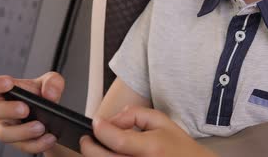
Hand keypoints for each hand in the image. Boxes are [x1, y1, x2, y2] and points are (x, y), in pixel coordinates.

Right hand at [0, 72, 64, 153]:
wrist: (54, 117)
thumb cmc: (43, 96)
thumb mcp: (51, 83)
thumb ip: (52, 82)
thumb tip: (50, 94)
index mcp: (4, 92)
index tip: (8, 83)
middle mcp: (1, 111)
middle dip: (8, 109)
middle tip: (26, 109)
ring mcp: (8, 128)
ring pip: (4, 134)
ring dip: (23, 131)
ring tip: (40, 127)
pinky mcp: (19, 143)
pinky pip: (23, 146)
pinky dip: (37, 143)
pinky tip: (49, 137)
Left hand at [80, 106, 216, 156]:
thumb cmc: (179, 148)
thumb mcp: (162, 121)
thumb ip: (135, 114)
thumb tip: (113, 119)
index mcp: (150, 148)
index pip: (116, 139)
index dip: (101, 129)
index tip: (96, 122)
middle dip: (89, 146)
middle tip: (88, 138)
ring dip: (96, 156)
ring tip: (99, 147)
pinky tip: (111, 155)